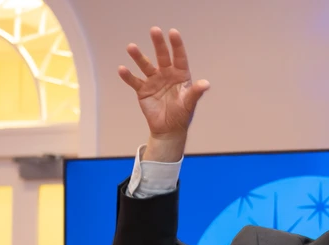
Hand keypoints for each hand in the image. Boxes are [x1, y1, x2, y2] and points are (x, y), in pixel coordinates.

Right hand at [118, 27, 208, 157]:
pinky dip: (128, 76)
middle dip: (158, 44)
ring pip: (145, 65)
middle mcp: (166, 74)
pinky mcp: (143, 90)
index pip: (179, 57)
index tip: (173, 32)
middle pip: (162, 56)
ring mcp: (154, 81)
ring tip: (131, 47)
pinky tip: (122, 69)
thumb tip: (206, 84)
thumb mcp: (189, 104)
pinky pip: (134, 81)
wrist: (168, 129)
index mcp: (180, 75)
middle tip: (154, 30)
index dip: (177, 45)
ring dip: (138, 56)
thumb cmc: (182, 115)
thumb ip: (196, 92)